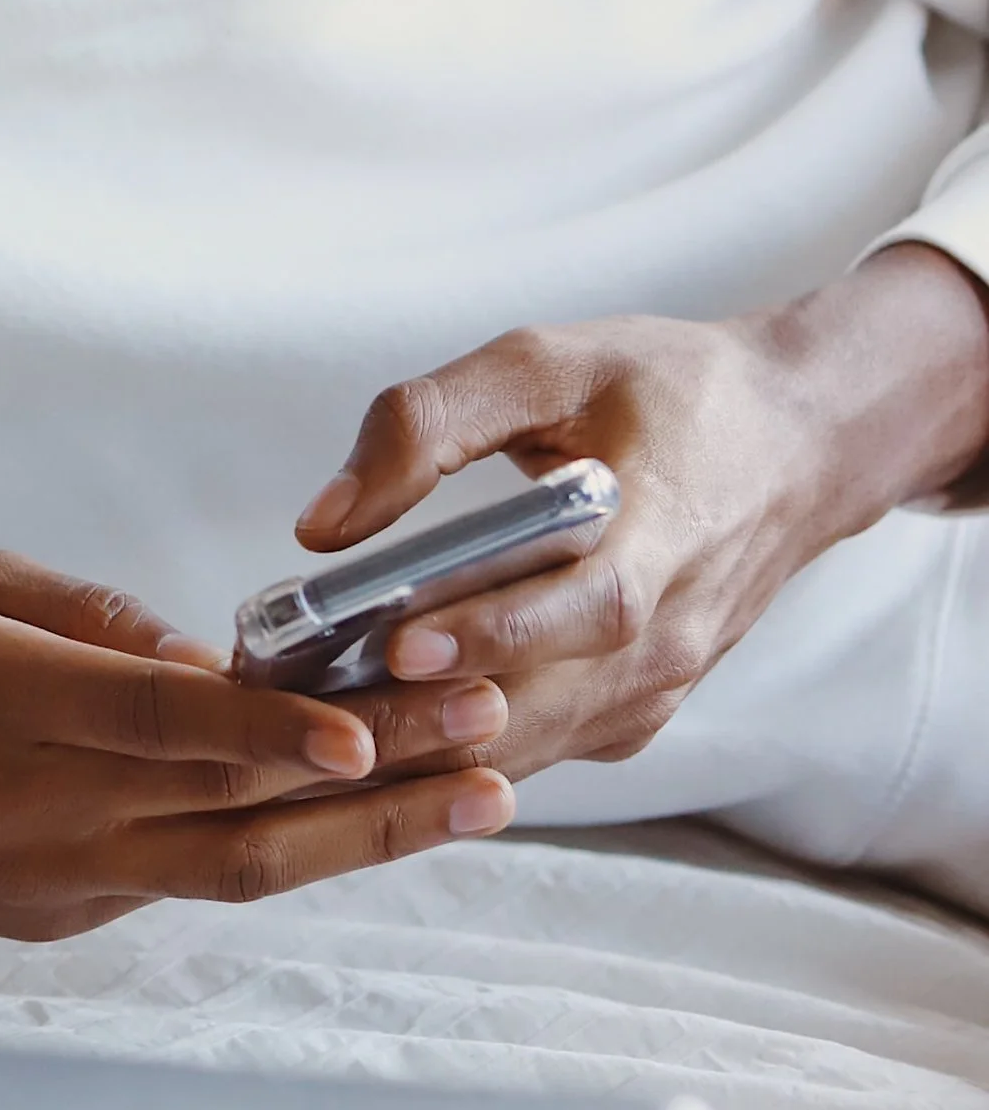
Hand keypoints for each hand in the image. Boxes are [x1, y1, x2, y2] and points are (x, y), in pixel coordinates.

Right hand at [0, 550, 512, 957]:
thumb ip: (84, 616)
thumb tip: (206, 653)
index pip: (158, 724)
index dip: (267, 727)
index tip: (367, 722)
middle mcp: (37, 814)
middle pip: (232, 811)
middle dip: (379, 777)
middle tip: (495, 740)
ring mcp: (55, 885)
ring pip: (238, 870)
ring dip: (369, 834)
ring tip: (483, 795)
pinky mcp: (63, 922)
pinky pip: (189, 876)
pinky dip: (286, 839)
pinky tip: (369, 805)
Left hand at [293, 243, 988, 776]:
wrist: (799, 446)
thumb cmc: (669, 392)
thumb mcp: (549, 362)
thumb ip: (433, 423)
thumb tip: (325, 523)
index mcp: (665, 536)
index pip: (586, 608)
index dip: (494, 632)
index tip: (399, 640)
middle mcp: (669, 639)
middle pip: (544, 703)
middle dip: (426, 713)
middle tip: (310, 704)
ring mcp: (655, 690)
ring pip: (531, 747)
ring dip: (428, 746)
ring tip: (316, 722)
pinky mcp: (634, 713)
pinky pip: (540, 748)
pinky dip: (458, 747)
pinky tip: (371, 725)